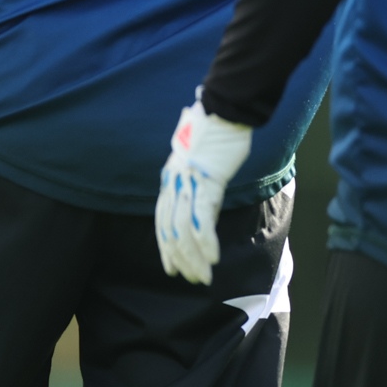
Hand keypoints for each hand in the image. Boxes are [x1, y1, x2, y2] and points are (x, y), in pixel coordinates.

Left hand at [155, 97, 254, 283]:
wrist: (224, 108)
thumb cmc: (216, 126)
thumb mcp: (199, 154)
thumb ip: (198, 176)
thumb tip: (206, 202)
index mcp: (170, 178)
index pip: (162, 221)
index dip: (166, 248)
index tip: (174, 268)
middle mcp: (173, 184)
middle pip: (170, 231)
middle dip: (179, 260)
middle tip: (191, 279)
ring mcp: (188, 185)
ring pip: (183, 232)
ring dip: (194, 259)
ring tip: (203, 276)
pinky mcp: (206, 183)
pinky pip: (202, 220)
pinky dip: (206, 243)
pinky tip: (213, 258)